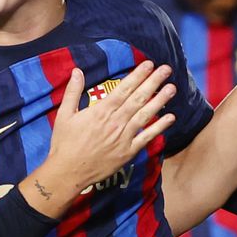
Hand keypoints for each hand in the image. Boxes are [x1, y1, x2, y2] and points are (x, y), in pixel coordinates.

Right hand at [24, 65, 175, 215]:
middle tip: (166, 69)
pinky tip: (170, 118)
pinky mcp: (128, 152)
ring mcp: (123, 137)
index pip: (123, 89)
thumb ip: (73, 92)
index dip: (138, 75)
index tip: (149, 64)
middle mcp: (115, 122)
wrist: (68, 172)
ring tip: (172, 88)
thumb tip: (77, 71)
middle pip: (138, 98)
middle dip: (153, 82)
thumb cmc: (64, 144)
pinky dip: (159, 127)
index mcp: (101, 111)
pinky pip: (147, 137)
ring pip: (145, 115)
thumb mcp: (64, 115)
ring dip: (160, 101)